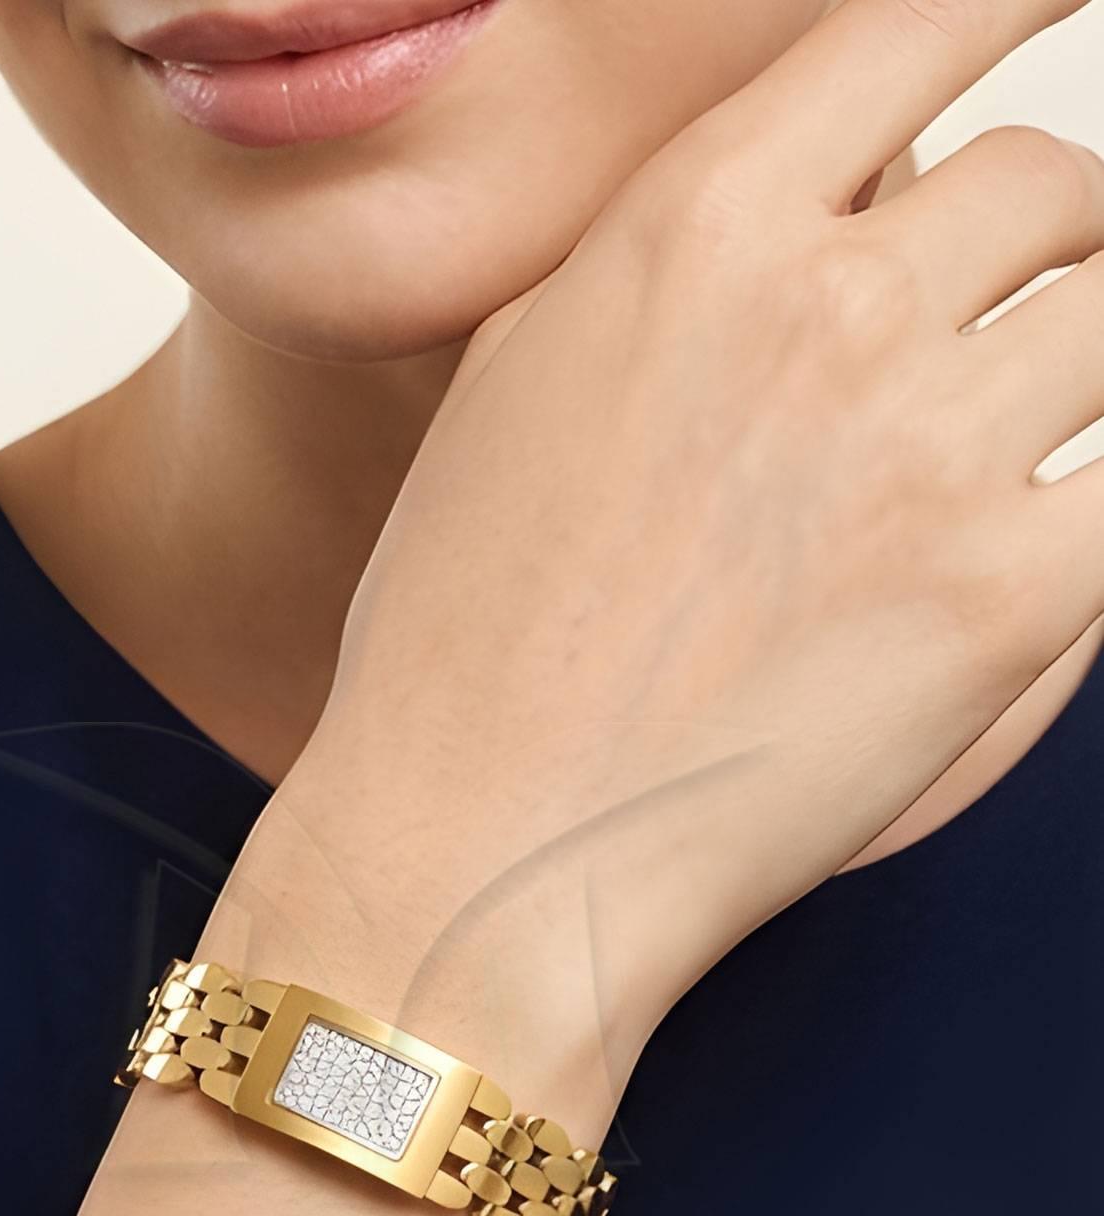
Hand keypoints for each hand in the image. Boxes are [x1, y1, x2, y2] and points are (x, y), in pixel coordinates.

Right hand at [279, 0, 1103, 1108]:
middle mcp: (828, 304)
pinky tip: (1035, 540)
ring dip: (1082, 363)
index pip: (920, 20)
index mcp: (694, 227)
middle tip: (1025, 304)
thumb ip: (673, 269)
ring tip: (1014, 435)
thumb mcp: (521, 387)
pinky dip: (1097, 506)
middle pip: (1052, 185)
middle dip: (1052, 239)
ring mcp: (928, 449)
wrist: (477, 847)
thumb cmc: (462, 641)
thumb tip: (800, 217)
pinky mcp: (1006, 602)